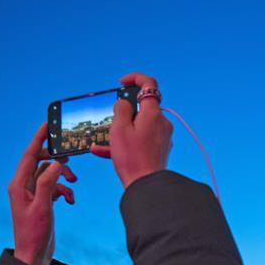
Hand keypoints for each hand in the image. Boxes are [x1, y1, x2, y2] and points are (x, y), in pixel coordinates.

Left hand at [7, 123, 76, 264]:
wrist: (34, 254)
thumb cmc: (34, 234)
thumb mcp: (42, 207)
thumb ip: (48, 183)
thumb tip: (55, 164)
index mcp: (18, 185)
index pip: (29, 155)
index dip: (38, 139)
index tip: (47, 125)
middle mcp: (23, 186)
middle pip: (40, 162)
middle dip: (56, 160)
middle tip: (70, 159)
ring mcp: (32, 194)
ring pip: (49, 175)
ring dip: (63, 177)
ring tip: (74, 182)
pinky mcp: (41, 201)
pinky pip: (54, 187)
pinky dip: (64, 190)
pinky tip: (70, 200)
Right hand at [90, 72, 172, 188]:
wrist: (146, 186)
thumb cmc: (132, 158)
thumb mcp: (119, 129)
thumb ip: (121, 109)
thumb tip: (124, 103)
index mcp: (153, 113)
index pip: (149, 85)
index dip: (135, 78)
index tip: (122, 82)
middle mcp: (162, 123)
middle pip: (142, 109)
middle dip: (124, 114)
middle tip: (111, 123)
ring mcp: (162, 137)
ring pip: (139, 127)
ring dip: (121, 132)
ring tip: (101, 144)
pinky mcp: (160, 149)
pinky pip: (141, 140)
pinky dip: (126, 144)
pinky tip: (105, 152)